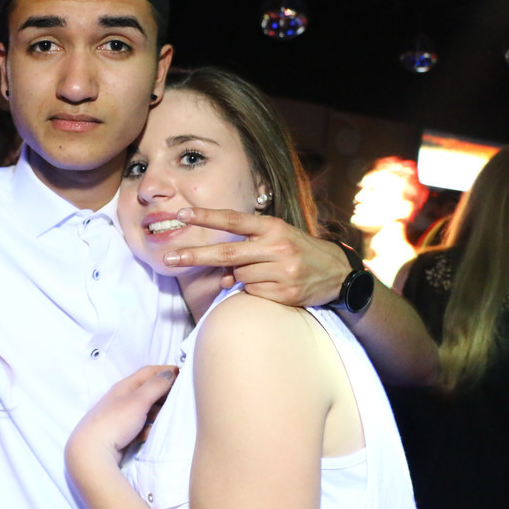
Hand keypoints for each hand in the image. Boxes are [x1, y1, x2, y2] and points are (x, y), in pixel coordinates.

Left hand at [67, 365, 177, 469]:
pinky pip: (140, 427)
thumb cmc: (115, 422)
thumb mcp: (138, 400)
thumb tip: (170, 373)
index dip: (165, 370)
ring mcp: (120, 417)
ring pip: (145, 410)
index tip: (183, 373)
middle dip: (164, 393)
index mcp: (124, 387)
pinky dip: (148, 428)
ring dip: (158, 412)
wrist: (91, 453)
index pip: (148, 372)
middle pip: (147, 391)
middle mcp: (122, 399)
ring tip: (171, 416)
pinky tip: (152, 434)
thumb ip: (155, 386)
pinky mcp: (121, 434)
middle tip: (181, 397)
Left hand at [163, 208, 348, 307]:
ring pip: (239, 276)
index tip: (183, 214)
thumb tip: (224, 275)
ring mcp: (282, 271)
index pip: (234, 220)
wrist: (339, 273)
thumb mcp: (276, 238)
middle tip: (169, 259)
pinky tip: (273, 286)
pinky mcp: (285, 293)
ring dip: (241, 277)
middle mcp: (277, 246)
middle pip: (227, 252)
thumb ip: (248, 248)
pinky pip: (252, 293)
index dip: (207, 217)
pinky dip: (254, 291)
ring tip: (265, 272)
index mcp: (273, 227)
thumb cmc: (298, 251)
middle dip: (195, 256)